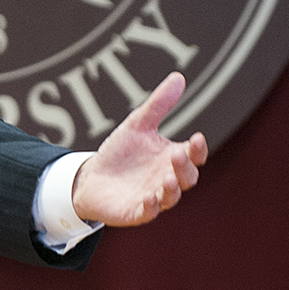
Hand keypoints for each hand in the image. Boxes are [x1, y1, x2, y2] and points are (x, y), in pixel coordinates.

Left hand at [71, 72, 207, 227]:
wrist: (91, 178)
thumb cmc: (120, 153)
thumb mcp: (137, 125)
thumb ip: (158, 105)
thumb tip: (179, 77)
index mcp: (173, 158)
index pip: (194, 155)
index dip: (198, 149)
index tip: (197, 138)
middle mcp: (168, 179)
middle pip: (188, 177)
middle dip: (185, 167)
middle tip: (178, 155)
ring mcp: (153, 196)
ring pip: (171, 197)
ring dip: (172, 189)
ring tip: (168, 178)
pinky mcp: (136, 212)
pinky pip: (148, 212)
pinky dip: (151, 207)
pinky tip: (149, 199)